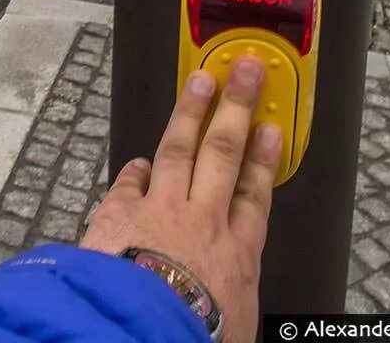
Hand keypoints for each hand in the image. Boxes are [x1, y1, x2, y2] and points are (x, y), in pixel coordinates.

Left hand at [80, 57, 278, 342]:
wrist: (140, 334)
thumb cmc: (192, 336)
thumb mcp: (233, 327)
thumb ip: (233, 303)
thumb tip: (232, 314)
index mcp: (236, 255)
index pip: (255, 195)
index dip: (264, 158)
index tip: (271, 130)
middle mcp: (202, 222)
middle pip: (224, 153)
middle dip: (237, 108)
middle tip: (247, 71)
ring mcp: (159, 211)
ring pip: (179, 149)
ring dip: (190, 112)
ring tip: (200, 80)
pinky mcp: (118, 214)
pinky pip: (129, 181)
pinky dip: (136, 168)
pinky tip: (139, 158)